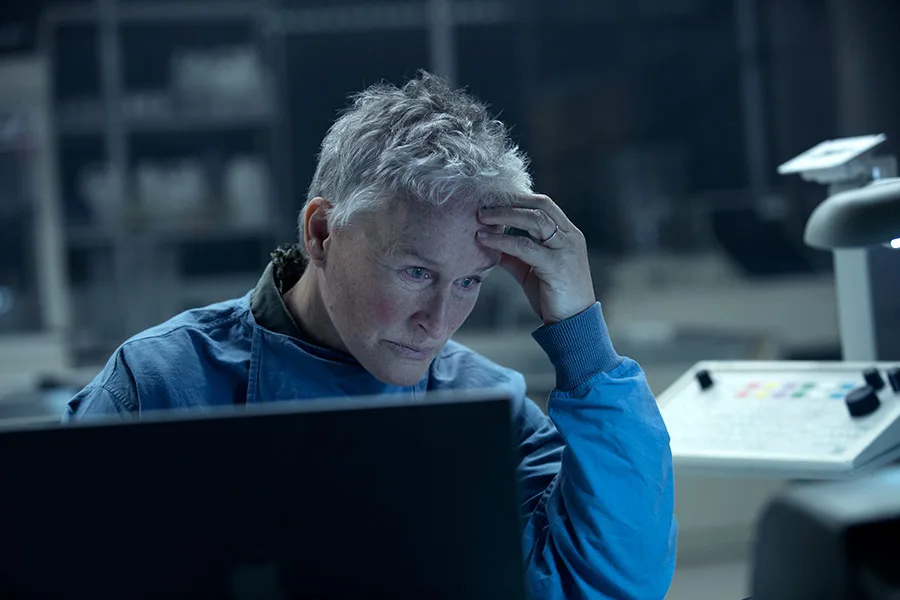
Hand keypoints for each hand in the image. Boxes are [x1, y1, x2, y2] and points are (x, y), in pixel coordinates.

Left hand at [476, 194, 595, 324]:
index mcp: (567, 234)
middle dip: (510, 201)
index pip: (543, 205)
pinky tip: (484, 239)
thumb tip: (491, 243)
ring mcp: (566, 250)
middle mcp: (570, 237)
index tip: (493, 199)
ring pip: (534, 220)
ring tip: (481, 217)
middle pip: (539, 205)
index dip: (517, 198)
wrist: (574, 325)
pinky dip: (502, 240)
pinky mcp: (557, 266)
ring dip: (505, 215)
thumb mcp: (531, 271)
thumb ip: (515, 256)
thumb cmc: (554, 297)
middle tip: (483, 204)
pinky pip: (525, 246)